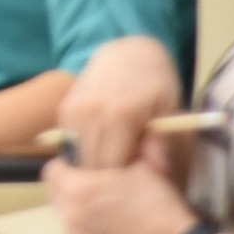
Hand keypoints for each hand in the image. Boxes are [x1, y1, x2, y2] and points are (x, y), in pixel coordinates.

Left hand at [42, 149, 201, 233]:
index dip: (67, 166)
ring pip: (67, 220)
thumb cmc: (157, 202)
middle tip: (96, 191)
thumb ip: (117, 157)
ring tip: (105, 214)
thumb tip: (112, 148)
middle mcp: (68, 215)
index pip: (52, 170)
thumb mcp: (140, 167)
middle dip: (71, 190)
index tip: (82, 168)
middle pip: (57, 196)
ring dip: (79, 214)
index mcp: (75, 189)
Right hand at [56, 36, 184, 168]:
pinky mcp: (64, 109)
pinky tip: (100, 148)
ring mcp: (73, 110)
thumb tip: (158, 168)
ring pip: (76, 155)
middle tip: (125, 176)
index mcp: (120, 115)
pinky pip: (68, 142)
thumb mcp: (169, 110)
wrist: (128, 54)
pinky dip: (82, 151)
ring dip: (91, 164)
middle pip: (91, 163)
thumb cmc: (155, 84)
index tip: (136, 180)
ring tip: (112, 162)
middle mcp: (91, 113)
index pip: (113, 165)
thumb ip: (162, 141)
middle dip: (107, 176)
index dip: (124, 179)